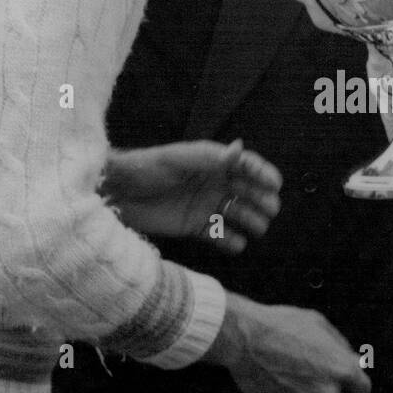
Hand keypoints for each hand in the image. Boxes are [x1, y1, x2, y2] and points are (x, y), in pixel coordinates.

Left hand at [104, 140, 281, 251]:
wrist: (116, 194)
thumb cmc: (145, 169)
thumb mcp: (177, 160)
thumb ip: (209, 156)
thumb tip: (240, 147)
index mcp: (211, 162)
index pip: (245, 166)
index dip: (262, 173)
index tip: (276, 184)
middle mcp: (212, 183)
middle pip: (246, 191)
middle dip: (261, 199)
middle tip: (271, 209)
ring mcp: (204, 205)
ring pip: (237, 214)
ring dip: (251, 220)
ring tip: (258, 229)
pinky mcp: (193, 226)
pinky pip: (218, 235)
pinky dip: (229, 241)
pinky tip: (237, 245)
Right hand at [208, 294, 370, 392]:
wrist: (245, 338)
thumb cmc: (282, 325)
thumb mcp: (319, 324)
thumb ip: (341, 347)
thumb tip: (354, 362)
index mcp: (342, 369)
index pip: (362, 390)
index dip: (354, 385)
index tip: (345, 382)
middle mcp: (329, 391)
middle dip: (329, 390)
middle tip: (309, 373)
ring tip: (292, 378)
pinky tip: (278, 386)